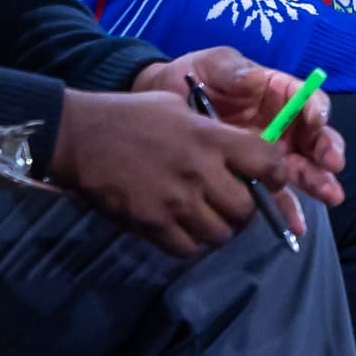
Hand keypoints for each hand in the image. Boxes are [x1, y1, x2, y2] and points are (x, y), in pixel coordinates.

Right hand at [52, 85, 303, 256]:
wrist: (79, 135)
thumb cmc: (130, 115)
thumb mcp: (179, 107)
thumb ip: (213, 131)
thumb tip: (238, 153)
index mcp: (211, 139)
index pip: (268, 162)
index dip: (276, 174)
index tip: (270, 180)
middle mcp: (200, 172)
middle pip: (247, 209)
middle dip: (245, 209)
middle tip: (232, 203)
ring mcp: (176, 202)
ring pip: (220, 233)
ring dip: (218, 229)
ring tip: (206, 217)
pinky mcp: (152, 224)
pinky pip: (188, 248)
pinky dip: (190, 243)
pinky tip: (181, 229)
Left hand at [135, 46, 347, 207]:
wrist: (163, 103)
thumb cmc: (194, 77)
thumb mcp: (213, 65)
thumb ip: (232, 69)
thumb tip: (254, 79)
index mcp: (278, 93)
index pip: (307, 100)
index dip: (316, 110)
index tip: (315, 121)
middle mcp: (284, 125)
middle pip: (315, 138)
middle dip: (327, 151)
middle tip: (332, 164)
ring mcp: (272, 153)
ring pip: (304, 169)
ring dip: (318, 183)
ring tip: (329, 196)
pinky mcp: (256, 177)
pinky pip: (276, 194)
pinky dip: (287, 209)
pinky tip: (295, 224)